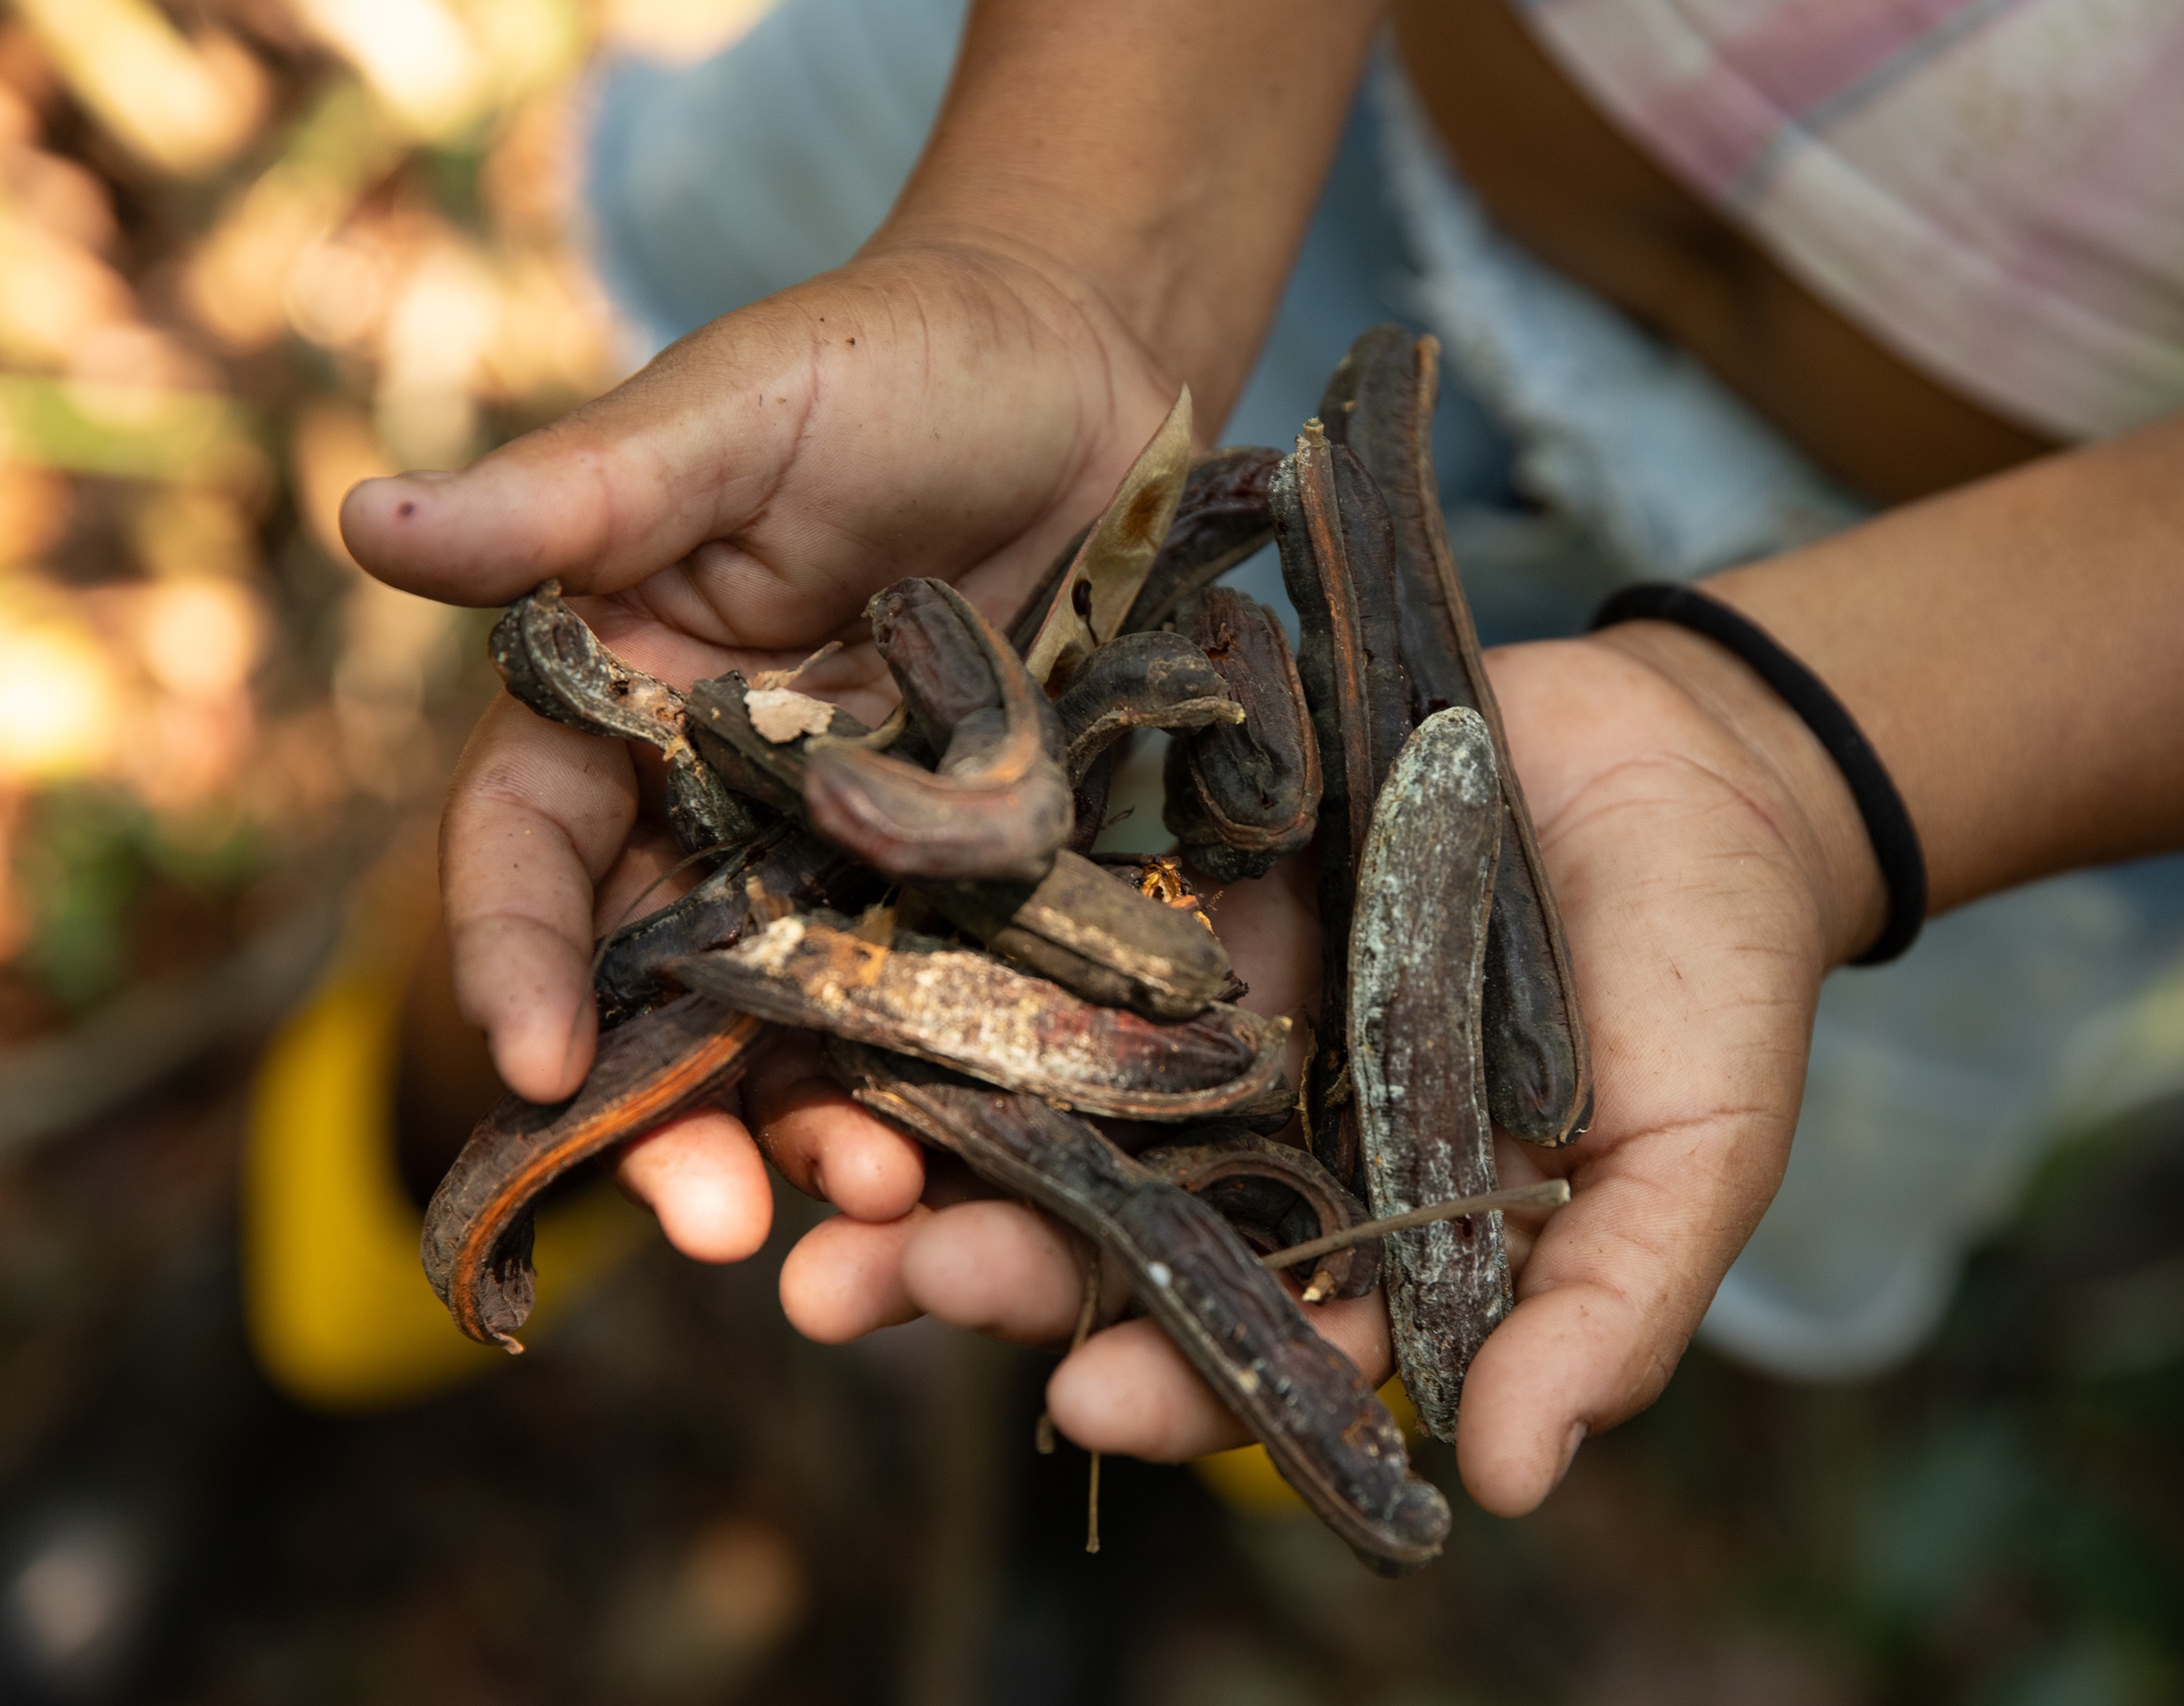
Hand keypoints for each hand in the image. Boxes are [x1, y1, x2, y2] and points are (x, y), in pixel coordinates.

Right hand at [344, 235, 1187, 1260]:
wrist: (1090, 378)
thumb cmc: (890, 365)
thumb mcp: (739, 414)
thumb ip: (580, 496)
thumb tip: (369, 523)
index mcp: (620, 711)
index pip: (532, 857)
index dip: (517, 961)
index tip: (532, 1065)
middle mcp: (720, 813)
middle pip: (660, 992)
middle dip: (672, 1117)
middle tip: (718, 1225)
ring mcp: (859, 863)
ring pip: (809, 1032)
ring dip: (827, 1134)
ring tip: (881, 1211)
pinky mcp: (990, 883)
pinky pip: (963, 1006)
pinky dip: (968, 1088)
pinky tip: (1000, 1161)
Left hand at [732, 622, 1882, 1516]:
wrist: (1691, 763)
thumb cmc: (1715, 978)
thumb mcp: (1695, 1156)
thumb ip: (1607, 1313)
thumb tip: (1501, 1484)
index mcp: (1374, 1244)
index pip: (1254, 1350)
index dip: (1172, 1385)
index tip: (1087, 1404)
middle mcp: (1267, 1142)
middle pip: (1108, 1231)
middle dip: (988, 1269)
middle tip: (869, 1291)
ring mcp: (1208, 1014)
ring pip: (1049, 1093)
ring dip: (929, 1137)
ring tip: (814, 1176)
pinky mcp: (1173, 883)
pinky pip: (1056, 926)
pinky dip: (965, 955)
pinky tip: (860, 974)